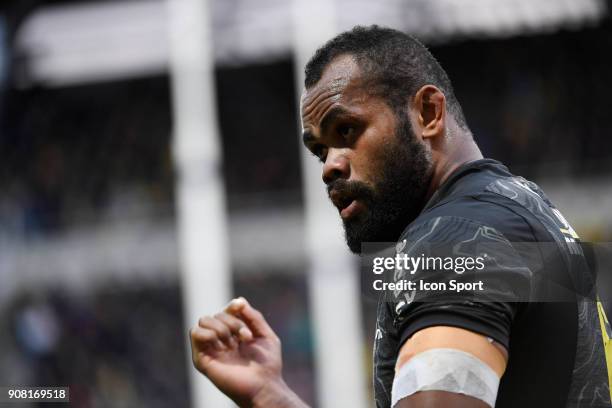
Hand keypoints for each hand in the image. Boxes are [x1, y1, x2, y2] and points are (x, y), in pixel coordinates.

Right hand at [190, 297, 305, 406]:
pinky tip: (222, 345)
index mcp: (235, 334)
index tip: (241, 308)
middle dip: (232, 321)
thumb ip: (253, 316)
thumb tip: (239, 300)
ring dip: (221, 327)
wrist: (264, 385)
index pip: (226, 311)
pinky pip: (195, 332)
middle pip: (216, 314)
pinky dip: (209, 333)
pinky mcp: (202, 359)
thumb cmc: (267, 364)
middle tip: (244, 338)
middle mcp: (221, 340)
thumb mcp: (265, 334)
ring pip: (204, 320)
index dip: (233, 306)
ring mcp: (211, 349)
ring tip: (232, 343)